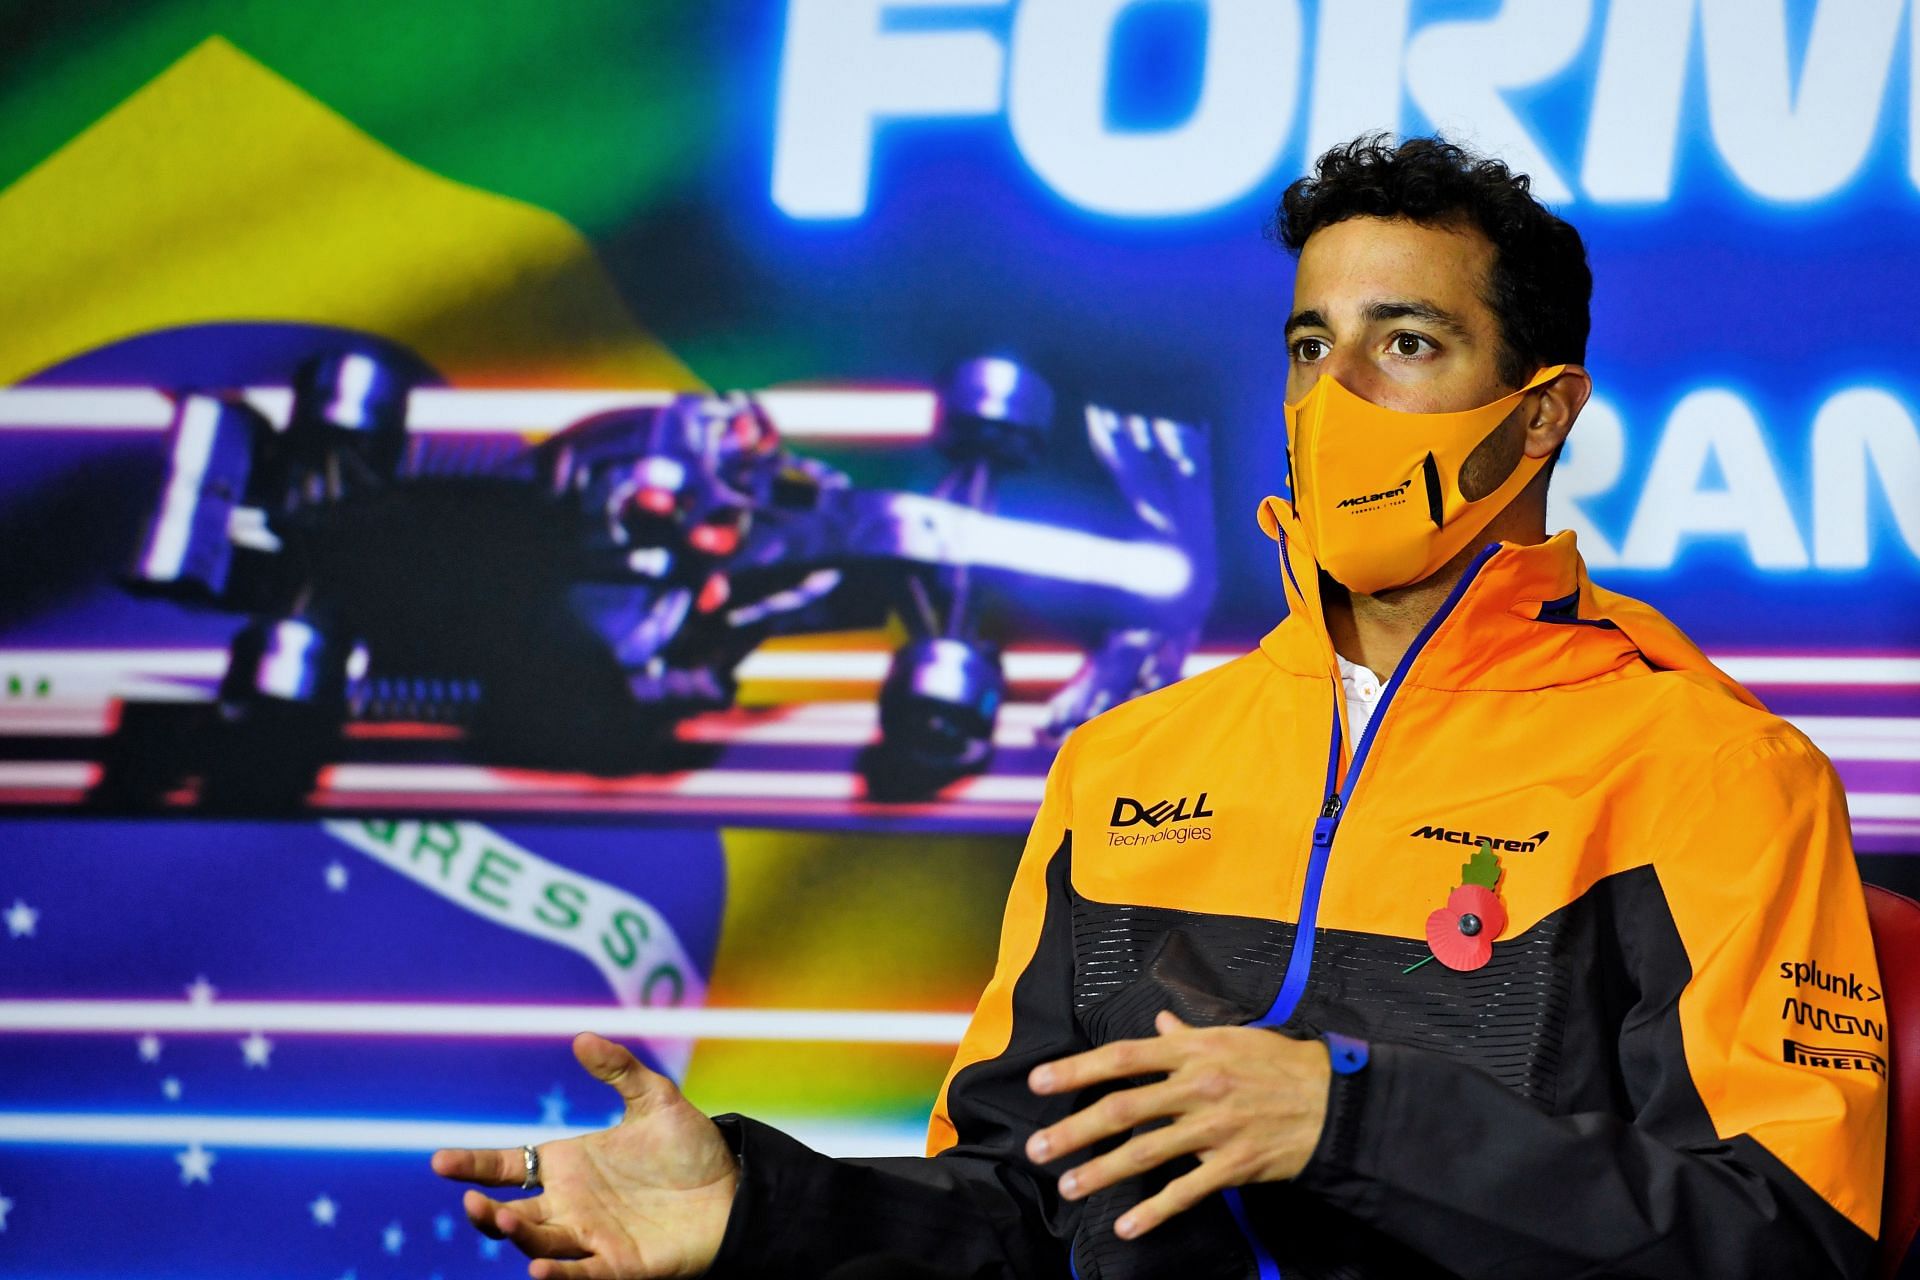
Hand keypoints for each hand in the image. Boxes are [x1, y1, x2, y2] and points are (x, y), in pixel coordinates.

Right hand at [431, 1032, 738, 1278]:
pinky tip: (537, 1270)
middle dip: (487, 1211)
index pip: (508, 1166)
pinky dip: (556, 1274)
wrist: (735, 1191)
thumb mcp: (656, 1100)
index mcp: (569, 1165)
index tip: (439, 1161)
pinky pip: (579, 1274)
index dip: (474, 1165)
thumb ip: (619, 1070)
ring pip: (539, 1242)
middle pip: (512, 1213)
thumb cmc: (691, 1150)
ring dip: (517, 1235)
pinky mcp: (618, 1265)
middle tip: (472, 1200)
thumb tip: (581, 1037)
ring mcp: (591, 1237)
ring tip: (504, 1220)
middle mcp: (571, 1204)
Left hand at [1023, 1011, 1329, 1239]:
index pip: (1122, 1058)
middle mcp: (1197, 1088)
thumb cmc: (1281, 1064)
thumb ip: (1188, 1036)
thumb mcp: (1233, 1037)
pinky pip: (1186, 1192)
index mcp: (1193, 1052)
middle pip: (1122, 1109)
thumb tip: (1159, 1026)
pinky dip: (1154, 1212)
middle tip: (1037, 1149)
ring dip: (1101, 1172)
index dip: (1076, 1070)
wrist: (1336, 1101)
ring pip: (1145, 1154)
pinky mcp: (1233, 1165)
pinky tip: (1126, 1226)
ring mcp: (1214, 1129)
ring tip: (1068, 1186)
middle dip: (1074, 1130)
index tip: (1039, 1083)